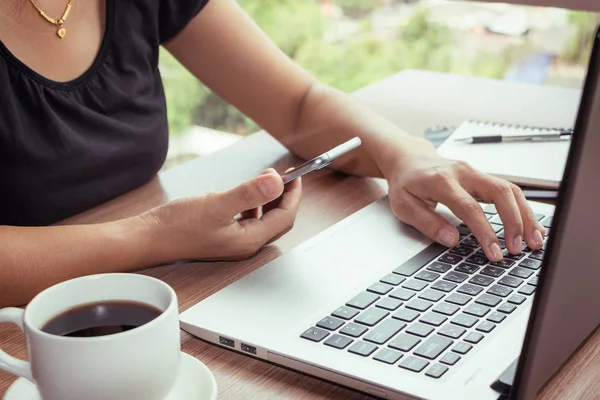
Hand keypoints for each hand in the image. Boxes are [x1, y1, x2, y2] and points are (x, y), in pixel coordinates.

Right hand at [139, 168, 300, 261]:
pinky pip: (249, 219)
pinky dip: (254, 204)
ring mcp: (235, 242)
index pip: (285, 217)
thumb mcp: (217, 204)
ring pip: (264, 219)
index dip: (293, 195)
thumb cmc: (178, 225)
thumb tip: (277, 183)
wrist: (149, 238)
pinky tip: (245, 193)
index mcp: (249, 240)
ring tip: (266, 179)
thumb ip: (248, 194)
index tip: (295, 175)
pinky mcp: (224, 236)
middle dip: (284, 196)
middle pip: (278, 220)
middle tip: (283, 175)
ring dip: (269, 199)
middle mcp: (245, 244)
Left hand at [386, 149, 544, 261]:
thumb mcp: (403, 206)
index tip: (494, 252)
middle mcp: (462, 173)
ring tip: (534, 241)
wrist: (408, 160)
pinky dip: (522, 209)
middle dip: (514, 222)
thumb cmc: (405, 184)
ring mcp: (475, 173)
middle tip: (518, 249)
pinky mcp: (482, 177)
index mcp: (441, 181)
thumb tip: (452, 240)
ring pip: (509, 189)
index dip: (485, 231)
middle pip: (499, 192)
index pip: (469, 207)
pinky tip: (530, 226)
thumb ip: (427, 223)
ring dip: (525, 216)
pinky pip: (508, 190)